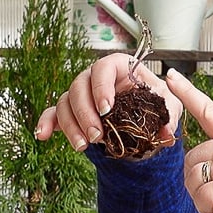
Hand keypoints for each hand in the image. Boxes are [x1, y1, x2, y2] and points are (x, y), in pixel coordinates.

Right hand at [35, 53, 181, 150]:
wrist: (145, 117)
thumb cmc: (156, 102)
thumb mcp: (168, 105)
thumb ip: (169, 115)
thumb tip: (166, 133)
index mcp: (120, 66)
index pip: (104, 67)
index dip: (101, 87)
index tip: (106, 109)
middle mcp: (97, 77)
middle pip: (79, 85)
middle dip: (85, 112)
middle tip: (97, 135)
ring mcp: (82, 93)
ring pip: (66, 101)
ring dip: (70, 124)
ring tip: (83, 145)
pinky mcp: (73, 111)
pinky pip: (54, 112)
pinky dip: (47, 122)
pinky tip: (43, 135)